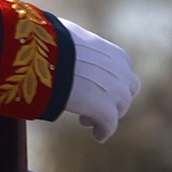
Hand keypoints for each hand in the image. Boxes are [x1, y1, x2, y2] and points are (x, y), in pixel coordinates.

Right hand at [59, 17, 138, 140]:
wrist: (45, 55)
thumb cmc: (50, 41)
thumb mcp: (70, 35)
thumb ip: (77, 42)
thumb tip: (58, 37)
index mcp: (115, 55)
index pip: (123, 71)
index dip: (109, 80)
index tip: (93, 85)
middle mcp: (121, 74)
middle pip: (126, 93)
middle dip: (112, 99)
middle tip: (91, 104)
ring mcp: (115, 93)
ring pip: (118, 110)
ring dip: (105, 115)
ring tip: (86, 120)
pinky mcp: (105, 111)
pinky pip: (109, 126)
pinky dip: (103, 131)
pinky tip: (98, 136)